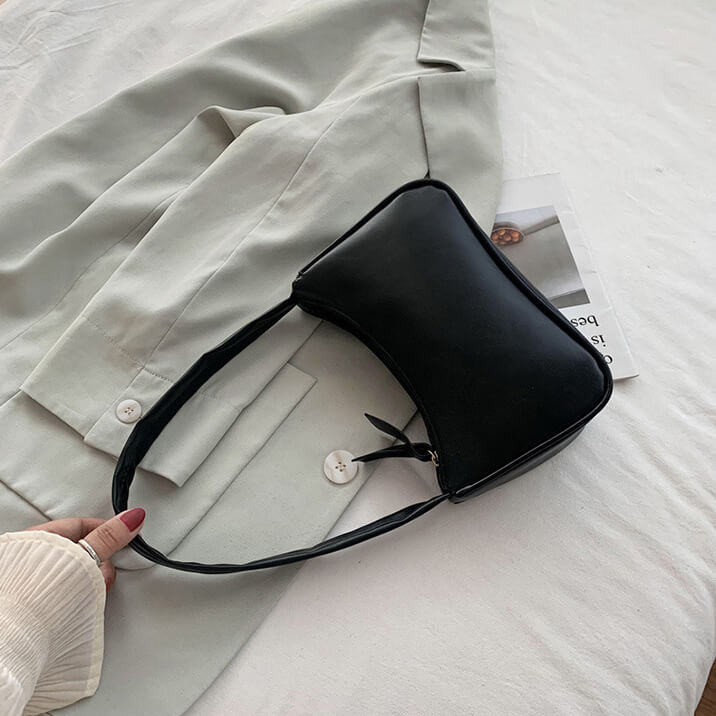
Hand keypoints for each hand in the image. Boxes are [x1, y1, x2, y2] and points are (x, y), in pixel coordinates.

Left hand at [26, 508, 145, 591]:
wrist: (19, 632)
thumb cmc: (35, 593)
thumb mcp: (82, 558)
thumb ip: (108, 538)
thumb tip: (130, 518)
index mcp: (40, 537)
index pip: (83, 524)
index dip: (107, 530)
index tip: (125, 536)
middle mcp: (34, 555)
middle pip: (81, 548)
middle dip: (100, 561)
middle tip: (104, 573)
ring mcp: (36, 578)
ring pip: (76, 570)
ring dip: (90, 580)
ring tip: (91, 592)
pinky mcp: (41, 600)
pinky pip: (69, 588)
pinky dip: (79, 593)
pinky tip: (81, 603)